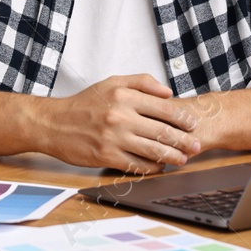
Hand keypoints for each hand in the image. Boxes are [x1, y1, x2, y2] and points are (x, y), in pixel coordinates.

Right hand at [37, 74, 200, 173]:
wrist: (54, 123)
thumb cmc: (84, 103)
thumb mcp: (112, 83)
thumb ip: (141, 82)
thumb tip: (168, 92)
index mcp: (123, 96)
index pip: (162, 107)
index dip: (182, 118)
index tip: (192, 124)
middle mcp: (120, 116)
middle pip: (161, 131)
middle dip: (183, 140)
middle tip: (196, 145)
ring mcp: (113, 138)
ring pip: (152, 150)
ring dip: (172, 156)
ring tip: (183, 158)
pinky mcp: (106, 157)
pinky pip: (136, 165)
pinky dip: (152, 167)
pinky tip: (160, 166)